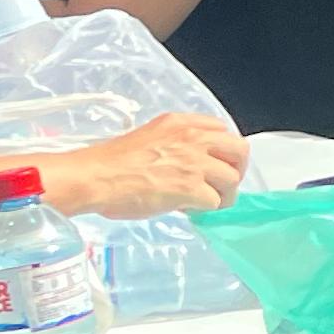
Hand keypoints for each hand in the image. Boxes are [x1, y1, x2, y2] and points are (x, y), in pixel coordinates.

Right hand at [40, 113, 247, 219]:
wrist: (94, 177)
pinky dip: (206, 209)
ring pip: (232, 178)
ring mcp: (194, 162)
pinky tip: (190, 210)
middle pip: (239, 150)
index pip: (220, 129)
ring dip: (224, 193)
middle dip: (236, 169)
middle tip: (224, 184)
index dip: (222, 150)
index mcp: (180, 123)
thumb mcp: (148, 139)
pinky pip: (215, 201)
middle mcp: (192, 138)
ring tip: (208, 202)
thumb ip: (175, 147)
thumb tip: (189, 168)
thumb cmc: (109, 163)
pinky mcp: (191, 187)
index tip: (216, 162)